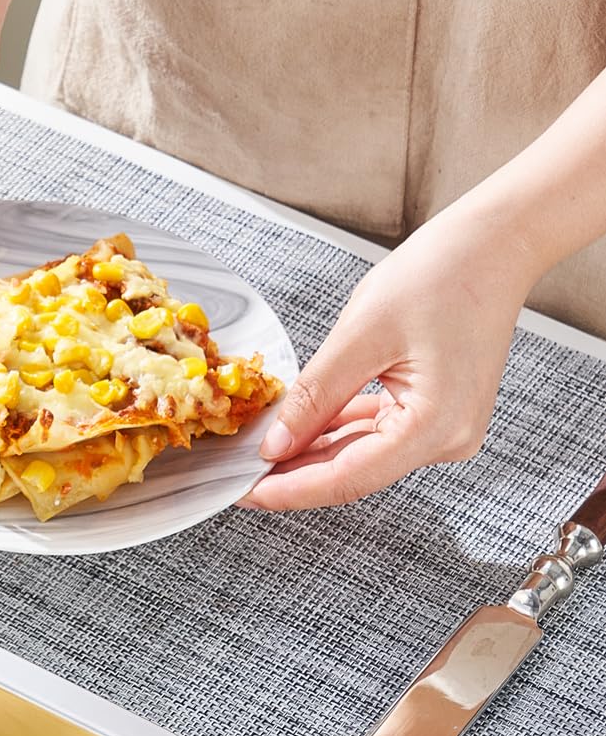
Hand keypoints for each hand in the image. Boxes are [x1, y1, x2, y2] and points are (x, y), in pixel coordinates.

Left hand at [244, 208, 537, 509]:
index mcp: (435, 427)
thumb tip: (273, 446)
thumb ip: (313, 399)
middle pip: (352, 473)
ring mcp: (444, 429)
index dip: (288, 490)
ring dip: (311, 452)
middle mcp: (447, 439)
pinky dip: (336, 430)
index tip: (243, 493)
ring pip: (360, 456)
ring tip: (261, 448)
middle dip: (293, 473)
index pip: (346, 479)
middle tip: (239, 474)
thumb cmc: (444, 273)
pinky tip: (300, 427)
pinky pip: (375, 434)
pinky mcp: (436, 413)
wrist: (495, 242)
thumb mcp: (360, 336)